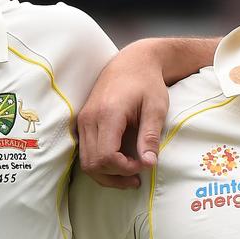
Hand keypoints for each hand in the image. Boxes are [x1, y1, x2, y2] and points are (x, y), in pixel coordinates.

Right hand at [77, 43, 169, 188]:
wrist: (131, 63)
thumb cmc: (147, 83)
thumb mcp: (156, 107)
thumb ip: (150, 136)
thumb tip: (149, 163)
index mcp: (108, 114)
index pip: (106, 156)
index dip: (124, 168)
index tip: (144, 165)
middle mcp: (89, 119)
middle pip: (93, 163)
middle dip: (116, 175)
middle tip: (139, 174)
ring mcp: (83, 121)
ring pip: (86, 162)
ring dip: (107, 174)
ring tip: (131, 175)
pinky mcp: (83, 123)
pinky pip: (86, 153)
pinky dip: (101, 165)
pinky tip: (119, 164)